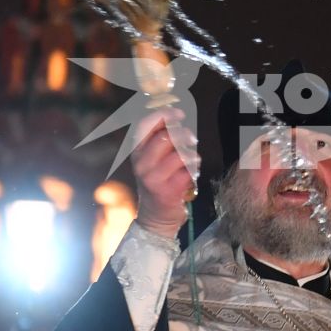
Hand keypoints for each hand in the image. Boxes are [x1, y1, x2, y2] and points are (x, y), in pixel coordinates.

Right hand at [129, 107, 200, 237]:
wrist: (156, 217)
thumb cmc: (159, 182)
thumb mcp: (152, 160)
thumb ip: (160, 139)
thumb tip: (176, 117)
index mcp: (136, 152)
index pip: (144, 126)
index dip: (162, 115)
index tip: (179, 113)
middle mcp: (141, 164)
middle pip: (165, 137)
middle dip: (183, 135)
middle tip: (192, 139)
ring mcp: (152, 178)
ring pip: (179, 155)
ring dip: (192, 155)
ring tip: (192, 160)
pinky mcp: (166, 191)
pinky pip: (187, 172)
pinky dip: (194, 171)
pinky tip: (191, 175)